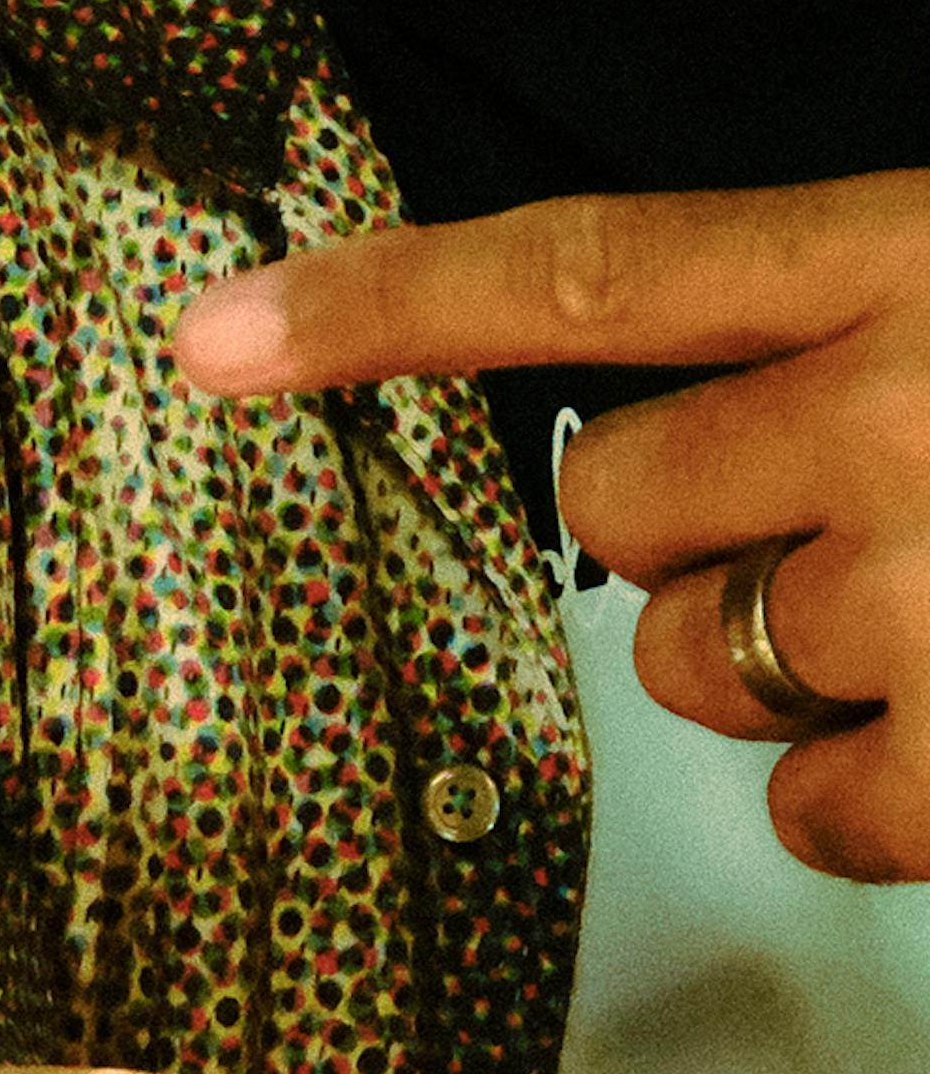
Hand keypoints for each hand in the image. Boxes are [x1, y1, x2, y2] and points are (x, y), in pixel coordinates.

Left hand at [180, 177, 929, 874]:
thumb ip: (818, 318)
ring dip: (772, 665)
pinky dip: (866, 798)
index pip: (579, 274)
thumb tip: (668, 403)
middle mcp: (889, 418)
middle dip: (675, 532)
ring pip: (687, 663)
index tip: (215, 336)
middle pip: (609, 501)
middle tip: (826, 515)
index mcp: (892, 261)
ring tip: (925, 618)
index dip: (380, 305)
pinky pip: (810, 811)